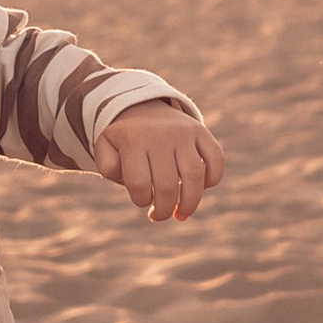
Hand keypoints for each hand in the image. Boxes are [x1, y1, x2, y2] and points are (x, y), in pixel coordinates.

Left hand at [95, 101, 226, 223]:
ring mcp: (183, 132)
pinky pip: (216, 158)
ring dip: (190, 204)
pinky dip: (213, 179)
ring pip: (194, 175)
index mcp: (133, 140)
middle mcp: (160, 135)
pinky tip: (201, 188)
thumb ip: (108, 166)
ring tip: (181, 215)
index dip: (141, 200)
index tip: (142, 201)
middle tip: (159, 215)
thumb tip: (130, 181)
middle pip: (167, 185)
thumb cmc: (125, 139)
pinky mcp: (201, 131)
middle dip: (164, 209)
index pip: (139, 183)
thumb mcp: (106, 147)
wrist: (143, 106)